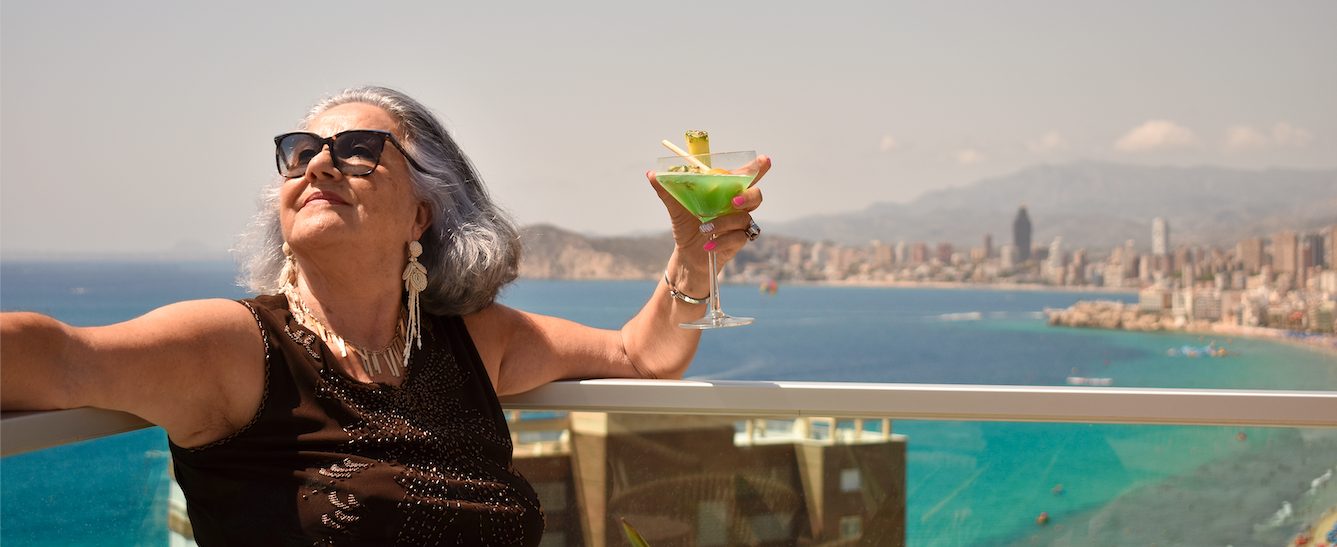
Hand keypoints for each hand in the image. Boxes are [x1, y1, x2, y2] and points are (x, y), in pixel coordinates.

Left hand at [648, 155, 769, 279]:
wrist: (687, 256)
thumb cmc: (687, 227)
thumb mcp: (676, 208)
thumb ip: (667, 190)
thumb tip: (651, 174)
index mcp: (726, 193)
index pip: (746, 177)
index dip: (758, 168)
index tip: (764, 160)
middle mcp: (737, 207)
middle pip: (756, 195)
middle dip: (748, 196)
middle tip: (733, 202)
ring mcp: (739, 224)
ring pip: (744, 218)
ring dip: (724, 222)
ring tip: (704, 228)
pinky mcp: (738, 242)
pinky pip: (738, 238)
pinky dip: (722, 241)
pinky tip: (708, 245)